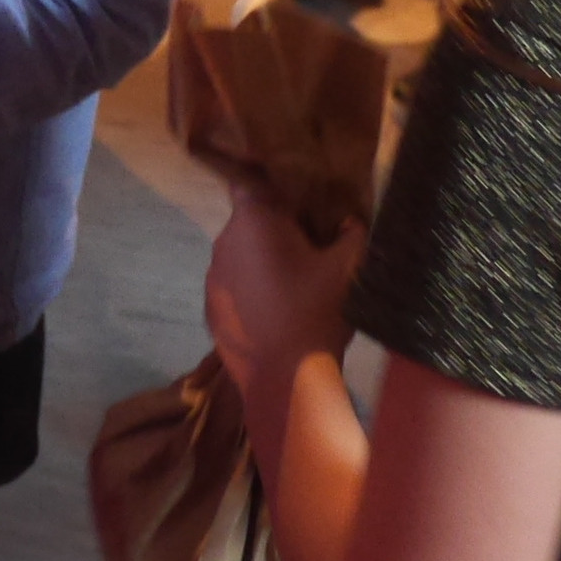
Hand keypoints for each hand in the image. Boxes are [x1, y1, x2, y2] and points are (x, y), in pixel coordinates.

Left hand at [203, 181, 363, 404]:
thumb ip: (352, 232)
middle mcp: (223, 242)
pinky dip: (249, 293)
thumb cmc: (316, 311)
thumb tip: (348, 223)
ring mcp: (211, 278)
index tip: (296, 201)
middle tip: (308, 247)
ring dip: (260, 262)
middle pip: (248, 222)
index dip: (272, 186)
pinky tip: (275, 313)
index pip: (249, 181)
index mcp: (253, 220)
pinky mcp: (209, 310)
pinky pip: (232, 288)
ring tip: (293, 286)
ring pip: (239, 257)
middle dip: (274, 229)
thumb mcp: (348, 266)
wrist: (286, 379)